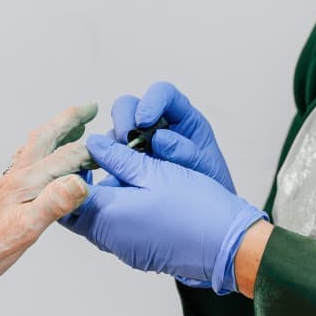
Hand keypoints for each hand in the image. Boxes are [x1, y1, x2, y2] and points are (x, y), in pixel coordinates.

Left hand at [0, 106, 94, 315]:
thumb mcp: (25, 230)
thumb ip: (53, 203)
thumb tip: (80, 181)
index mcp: (25, 182)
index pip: (66, 157)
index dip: (92, 149)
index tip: (115, 142)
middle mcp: (16, 177)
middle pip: (46, 138)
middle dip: (69, 121)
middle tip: (90, 108)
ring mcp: (9, 186)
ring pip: (36, 149)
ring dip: (57, 134)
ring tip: (74, 130)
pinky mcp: (5, 199)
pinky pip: (29, 165)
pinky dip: (43, 155)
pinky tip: (45, 167)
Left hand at [62, 134, 266, 293]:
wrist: (226, 247)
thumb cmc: (195, 207)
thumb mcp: (155, 172)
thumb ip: (119, 158)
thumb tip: (94, 144)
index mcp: (108, 214)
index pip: (68, 193)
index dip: (69, 169)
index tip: (80, 151)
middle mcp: (109, 237)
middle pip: (76, 210)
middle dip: (79, 184)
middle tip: (94, 159)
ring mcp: (122, 248)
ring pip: (93, 220)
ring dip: (99, 196)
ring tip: (116, 170)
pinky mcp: (136, 253)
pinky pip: (111, 230)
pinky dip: (113, 210)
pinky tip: (131, 191)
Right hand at [111, 82, 234, 191]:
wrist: (206, 221)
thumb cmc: (212, 189)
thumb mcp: (206, 169)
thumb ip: (188, 153)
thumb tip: (159, 139)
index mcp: (182, 117)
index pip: (162, 94)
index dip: (151, 101)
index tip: (143, 121)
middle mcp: (156, 126)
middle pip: (129, 106)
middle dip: (124, 119)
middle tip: (124, 141)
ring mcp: (137, 146)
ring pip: (114, 131)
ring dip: (112, 144)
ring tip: (117, 164)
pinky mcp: (124, 166)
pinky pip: (106, 158)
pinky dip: (103, 165)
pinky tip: (108, 177)